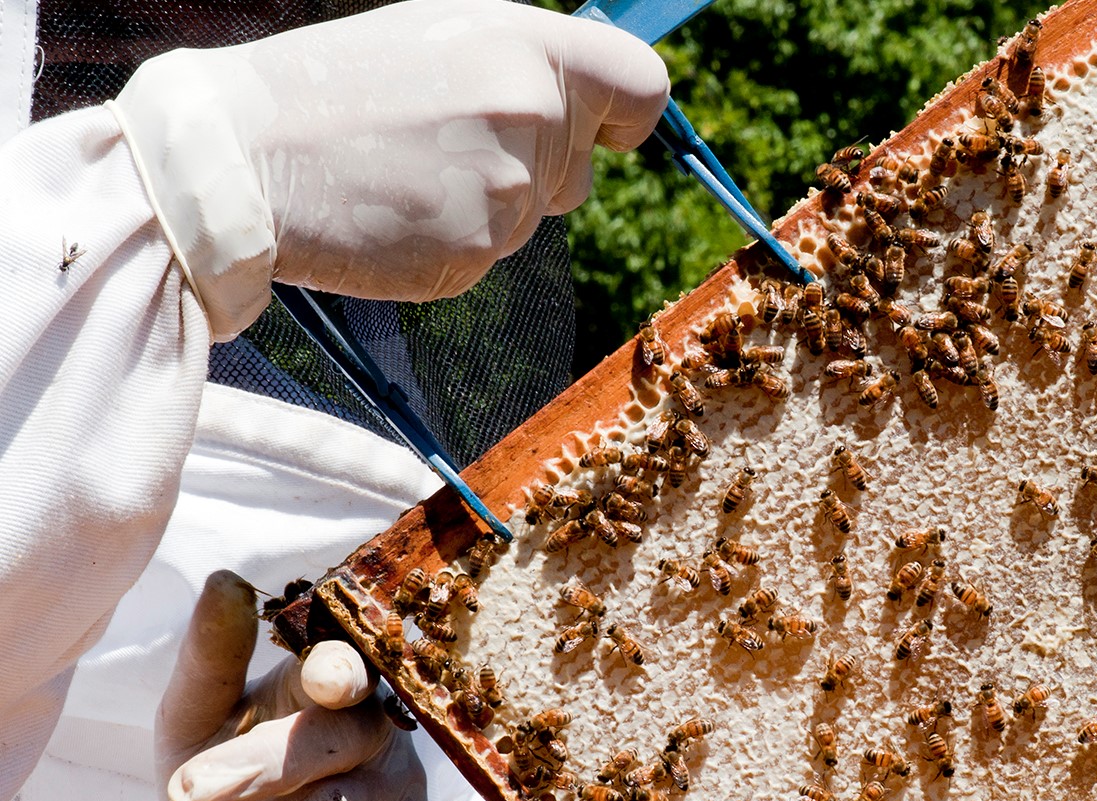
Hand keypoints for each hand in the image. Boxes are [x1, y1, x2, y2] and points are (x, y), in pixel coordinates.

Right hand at [109, 0, 669, 337]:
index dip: (627, 116)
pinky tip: (396, 212)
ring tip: (405, 172)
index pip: (642, 88)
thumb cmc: (335, 88)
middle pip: (581, 170)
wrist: (244, 155)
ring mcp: (507, 189)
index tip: (607, 130)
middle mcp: (530, 112)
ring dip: (485, 205)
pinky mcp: (475, 252)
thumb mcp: (440, 38)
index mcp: (524, 45)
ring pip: (532, 217)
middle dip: (536, 167)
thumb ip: (525, 65)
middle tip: (443, 144)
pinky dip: (451, 242)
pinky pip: (489, 255)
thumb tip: (595, 105)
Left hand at [148, 570, 436, 800]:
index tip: (323, 680)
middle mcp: (378, 736)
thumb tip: (226, 580)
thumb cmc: (235, 797)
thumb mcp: (204, 727)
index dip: (339, 670)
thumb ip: (214, 661)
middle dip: (255, 766)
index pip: (345, 666)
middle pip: (330, 739)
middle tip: (181, 790)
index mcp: (334, 689)